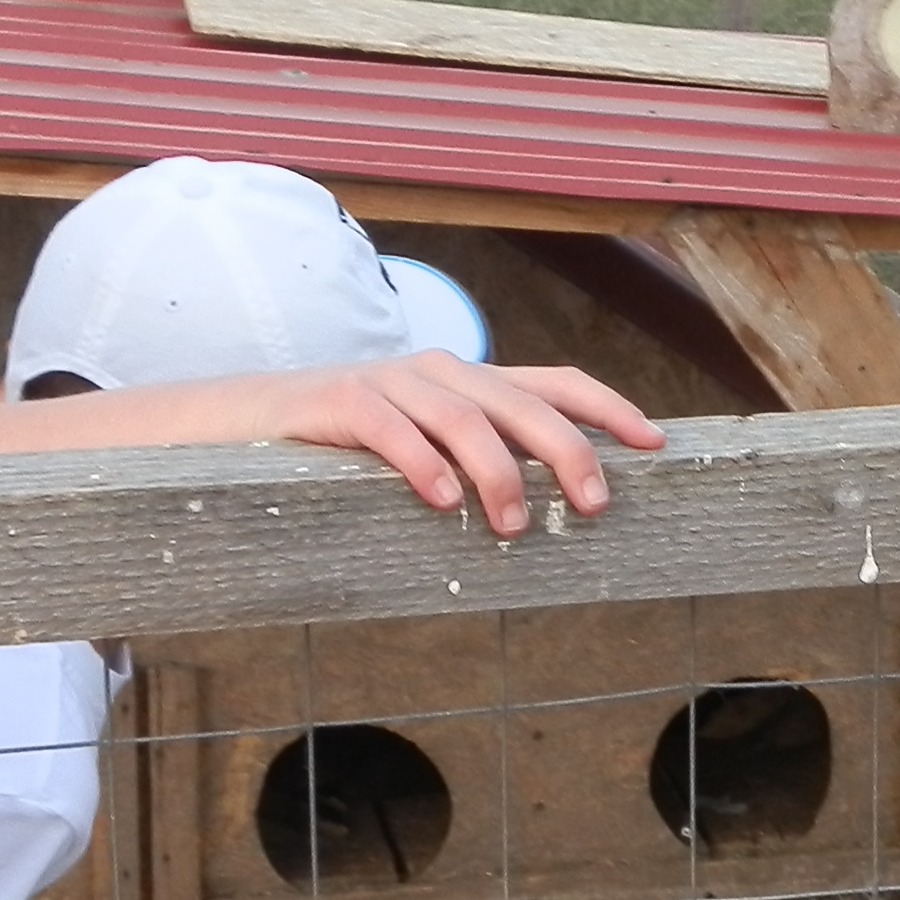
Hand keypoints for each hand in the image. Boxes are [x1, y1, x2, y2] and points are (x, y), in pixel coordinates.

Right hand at [263, 352, 663, 536]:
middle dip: (568, 453)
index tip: (653, 445)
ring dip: (498, 474)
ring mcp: (391, 382)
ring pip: (465, 419)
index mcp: (470, 383)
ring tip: (513, 526)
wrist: (247, 420)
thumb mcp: (426, 448)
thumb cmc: (349, 446)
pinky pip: (393, 431)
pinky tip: (442, 502)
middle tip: (591, 507)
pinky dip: (423, 464)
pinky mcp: (342, 401)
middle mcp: (440, 373)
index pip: (555, 383)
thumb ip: (481, 462)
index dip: (608, 409)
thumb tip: (553, 511)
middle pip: (522, 404)